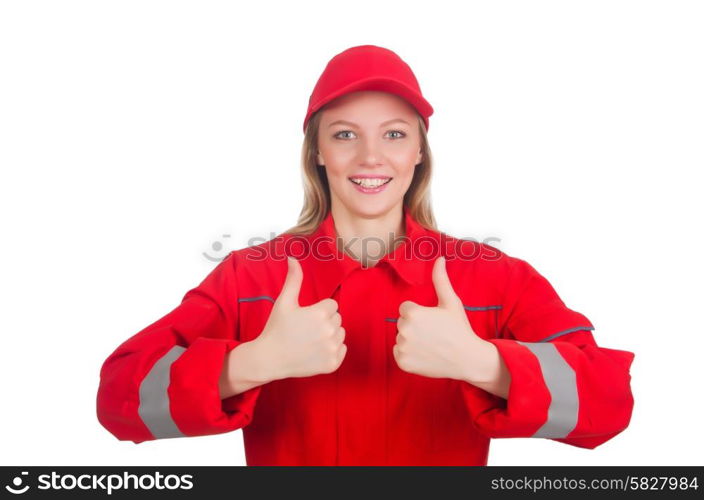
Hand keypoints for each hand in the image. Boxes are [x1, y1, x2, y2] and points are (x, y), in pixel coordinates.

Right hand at [255, 256, 346, 379]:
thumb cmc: (276, 328)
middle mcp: (330, 331)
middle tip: (306, 330)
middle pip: (337, 319)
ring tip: (310, 340)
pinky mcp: (333, 364)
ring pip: (340, 334)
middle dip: (324, 322)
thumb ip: (293, 279)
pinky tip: (315, 352)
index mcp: (320, 313)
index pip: (332, 306)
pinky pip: (342, 350)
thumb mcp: (284, 302)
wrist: (270, 358)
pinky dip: (332, 351)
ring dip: (329, 336)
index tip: (305, 318)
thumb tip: (292, 258)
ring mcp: (332, 349)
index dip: (318, 310)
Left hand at [392, 256, 489, 380]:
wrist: (467, 358)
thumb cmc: (459, 328)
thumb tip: (439, 259)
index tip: (434, 322)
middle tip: (434, 334)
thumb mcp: (451, 302)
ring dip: (411, 341)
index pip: (405, 309)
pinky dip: (409, 356)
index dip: (420, 314)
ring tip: (431, 345)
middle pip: (402, 323)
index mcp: (412, 313)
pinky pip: (399, 353)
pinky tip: (425, 356)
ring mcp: (403, 347)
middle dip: (415, 327)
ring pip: (400, 338)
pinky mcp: (403, 363)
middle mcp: (404, 329)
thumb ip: (440, 279)